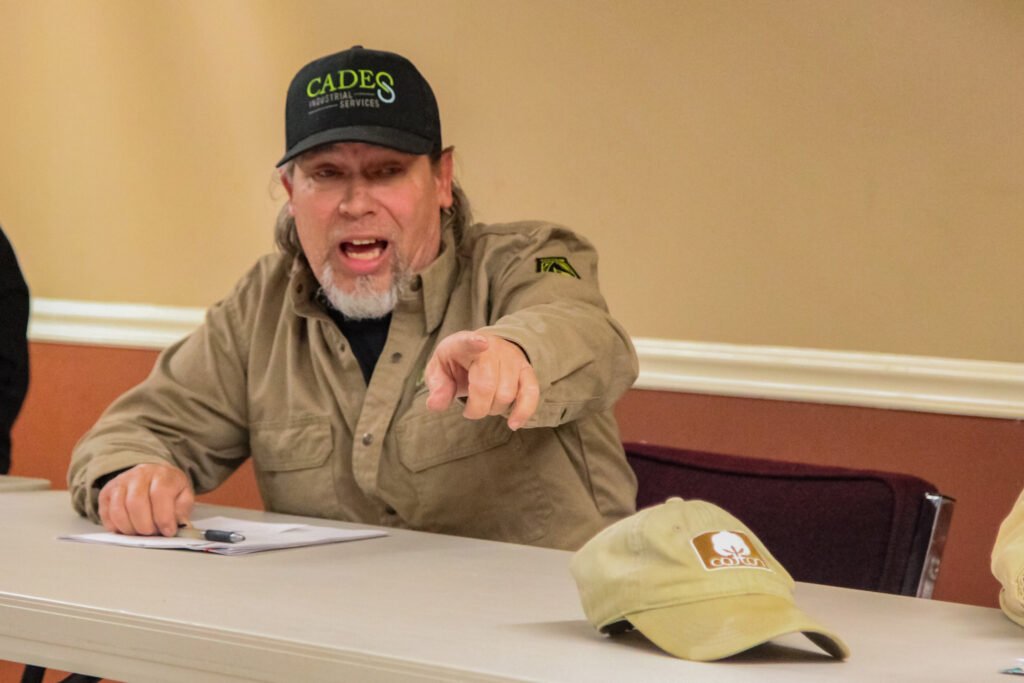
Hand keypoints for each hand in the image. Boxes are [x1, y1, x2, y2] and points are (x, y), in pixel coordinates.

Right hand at [97, 463, 193, 536]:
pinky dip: (116, 527)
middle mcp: (139, 474)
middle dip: (145, 525)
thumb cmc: (170, 490)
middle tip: (152, 534)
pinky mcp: (106, 493)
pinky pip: (106, 514)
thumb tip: (177, 524)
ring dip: (129, 528)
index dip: (163, 517)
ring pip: (118, 509)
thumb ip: (182, 510)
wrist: (153, 476)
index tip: (168, 531)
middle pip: (136, 503)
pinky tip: (128, 529)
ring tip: (140, 533)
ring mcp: (120, 482)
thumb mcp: (184, 496)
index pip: (159, 494)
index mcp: (162, 474)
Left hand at [425, 331, 539, 429]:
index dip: (474, 342)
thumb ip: (437, 387)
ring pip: (507, 394)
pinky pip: (531, 393)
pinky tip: (514, 424)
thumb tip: (436, 405)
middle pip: (487, 385)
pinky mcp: (526, 370)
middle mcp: (492, 347)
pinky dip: (523, 412)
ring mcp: (512, 358)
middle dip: (477, 407)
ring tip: (485, 405)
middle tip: (470, 409)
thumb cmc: (457, 363)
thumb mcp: (439, 371)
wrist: (483, 348)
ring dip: (493, 409)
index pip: (468, 342)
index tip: (481, 343)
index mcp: (463, 344)